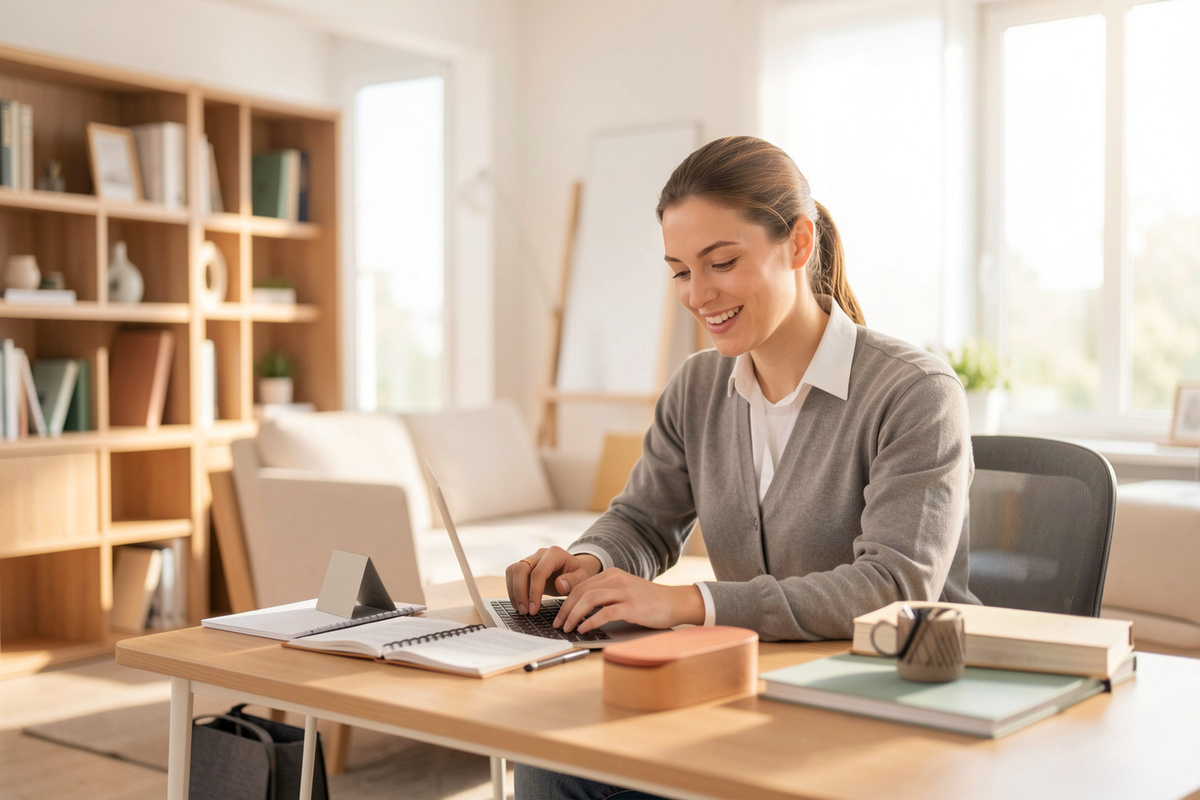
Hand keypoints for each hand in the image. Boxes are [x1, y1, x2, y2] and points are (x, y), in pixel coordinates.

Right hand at [505, 547, 600, 614]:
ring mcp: (531, 559)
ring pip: (513, 570)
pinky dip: (512, 589)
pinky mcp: (525, 566)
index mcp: (555, 554)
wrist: (575, 569)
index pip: (538, 572)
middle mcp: (540, 554)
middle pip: (520, 569)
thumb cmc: (579, 574)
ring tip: (521, 609)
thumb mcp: (583, 578)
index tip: (534, 609)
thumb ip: (573, 581)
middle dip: (520, 592)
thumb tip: (560, 584)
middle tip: (525, 611)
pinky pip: (512, 574)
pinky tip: (519, 603)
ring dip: (514, 591)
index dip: (534, 592)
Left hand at [553, 569, 704, 633]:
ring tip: (568, 628)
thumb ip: (606, 594)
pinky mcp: (632, 607)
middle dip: (566, 609)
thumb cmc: (650, 601)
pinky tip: (584, 629)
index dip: (566, 601)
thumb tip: (580, 609)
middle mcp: (617, 579)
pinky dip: (590, 621)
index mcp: (612, 574)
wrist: (676, 602)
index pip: (581, 585)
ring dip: (574, 615)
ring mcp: (625, 592)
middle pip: (581, 591)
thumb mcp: (625, 591)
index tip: (559, 615)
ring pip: (589, 600)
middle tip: (559, 624)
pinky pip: (605, 613)